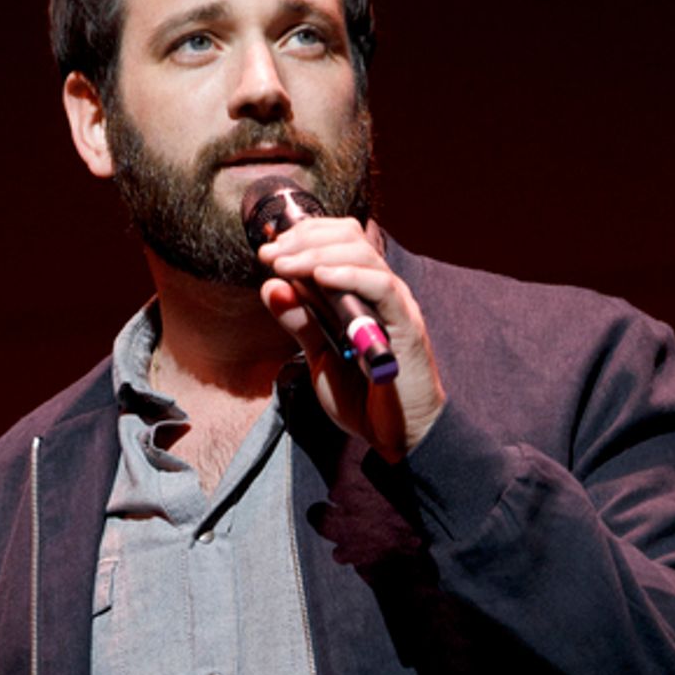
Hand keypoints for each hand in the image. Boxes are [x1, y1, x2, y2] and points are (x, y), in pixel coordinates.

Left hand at [258, 217, 445, 460]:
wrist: (397, 437)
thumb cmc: (364, 398)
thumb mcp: (319, 358)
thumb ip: (299, 323)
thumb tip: (271, 287)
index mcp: (362, 293)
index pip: (338, 240)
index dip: (302, 236)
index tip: (268, 250)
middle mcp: (380, 291)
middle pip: (348, 237)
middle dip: (303, 240)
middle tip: (271, 255)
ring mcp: (395, 305)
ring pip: (362, 254)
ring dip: (316, 254)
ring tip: (284, 264)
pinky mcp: (406, 325)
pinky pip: (382, 287)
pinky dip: (349, 276)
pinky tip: (320, 277)